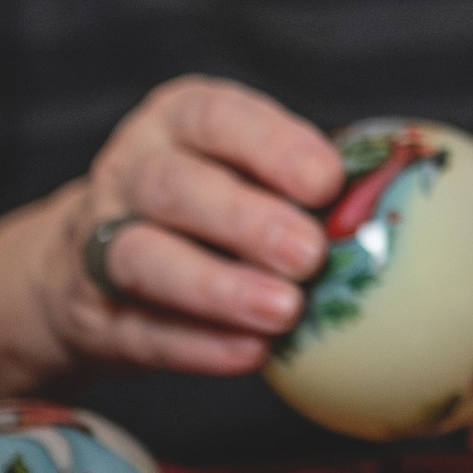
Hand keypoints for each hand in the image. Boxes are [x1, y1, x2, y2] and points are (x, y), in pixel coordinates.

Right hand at [0, 78, 341, 393]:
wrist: (80, 271)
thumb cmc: (203, 209)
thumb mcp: (239, 171)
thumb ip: (301, 183)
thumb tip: (392, 205)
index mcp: (174, 123)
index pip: (214, 117)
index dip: (270, 146)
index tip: (326, 181)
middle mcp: (130, 173)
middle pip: (174, 187)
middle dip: (245, 220)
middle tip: (310, 253)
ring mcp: (98, 244)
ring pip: (145, 258)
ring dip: (218, 287)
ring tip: (284, 310)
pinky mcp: (91, 314)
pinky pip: (141, 331)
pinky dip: (198, 345)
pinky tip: (252, 355)